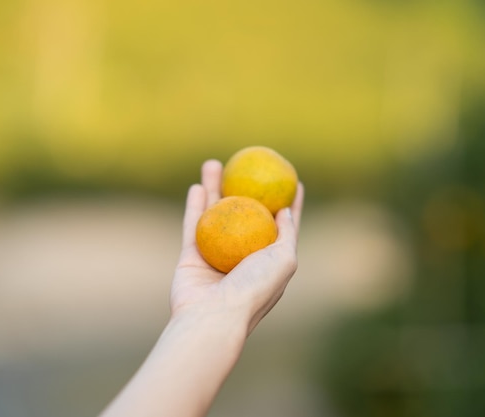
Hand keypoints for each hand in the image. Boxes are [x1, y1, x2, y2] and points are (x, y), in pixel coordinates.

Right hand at [170, 159, 303, 333]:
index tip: (291, 181)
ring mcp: (216, 256)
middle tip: (244, 165)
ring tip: (215, 164)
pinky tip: (197, 185)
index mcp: (269, 261)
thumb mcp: (284, 261)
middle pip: (245, 213)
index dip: (289, 204)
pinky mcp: (193, 258)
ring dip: (215, 188)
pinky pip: (194, 226)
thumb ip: (287, 235)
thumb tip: (286, 211)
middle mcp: (243, 257)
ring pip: (216, 214)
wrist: (212, 318)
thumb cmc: (254, 289)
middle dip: (244, 187)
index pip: (282, 227)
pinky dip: (196, 206)